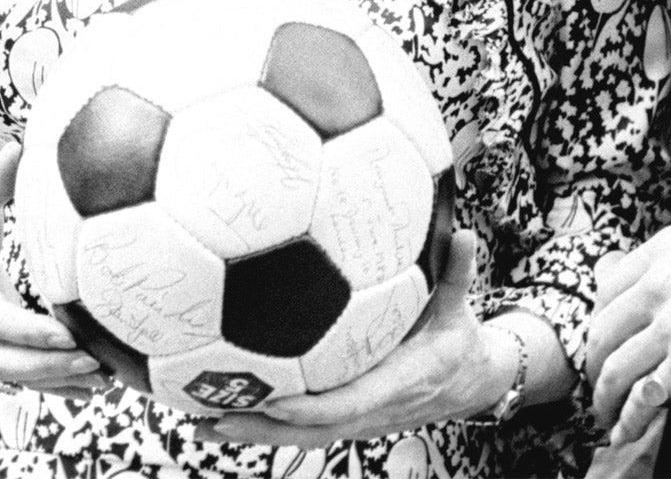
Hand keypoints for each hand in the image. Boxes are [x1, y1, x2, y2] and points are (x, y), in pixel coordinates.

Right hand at [0, 142, 106, 394]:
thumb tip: (20, 146)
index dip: (27, 330)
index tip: (68, 333)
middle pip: (0, 361)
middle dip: (47, 366)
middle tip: (95, 359)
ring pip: (11, 377)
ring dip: (56, 382)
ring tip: (106, 378)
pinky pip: (20, 379)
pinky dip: (54, 387)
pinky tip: (92, 386)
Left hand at [200, 231, 512, 447]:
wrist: (471, 383)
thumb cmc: (459, 343)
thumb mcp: (458, 308)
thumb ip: (456, 272)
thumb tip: (464, 233)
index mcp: (395, 386)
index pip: (348, 404)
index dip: (310, 407)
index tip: (275, 399)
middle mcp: (370, 412)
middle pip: (308, 432)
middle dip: (260, 427)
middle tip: (213, 415)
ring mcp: (356, 420)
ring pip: (298, 436)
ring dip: (251, 430)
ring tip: (198, 420)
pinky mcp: (345, 418)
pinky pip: (301, 428)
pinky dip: (263, 424)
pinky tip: (224, 410)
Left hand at [585, 216, 670, 443]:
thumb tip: (665, 290)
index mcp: (659, 254)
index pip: (606, 293)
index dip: (599, 325)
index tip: (602, 343)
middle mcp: (655, 286)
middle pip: (602, 332)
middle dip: (594, 364)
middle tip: (597, 382)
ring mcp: (670, 324)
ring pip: (615, 367)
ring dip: (605, 396)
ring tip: (606, 414)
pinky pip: (646, 396)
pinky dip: (630, 418)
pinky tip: (628, 428)